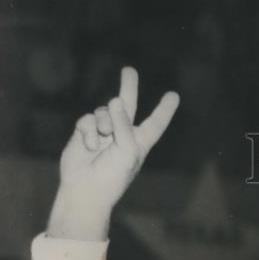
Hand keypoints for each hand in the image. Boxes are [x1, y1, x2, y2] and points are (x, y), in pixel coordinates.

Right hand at [47, 67, 179, 239]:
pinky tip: (89, 147)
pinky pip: (87, 119)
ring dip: (104, 122)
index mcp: (140, 143)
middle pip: (128, 105)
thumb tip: (115, 101)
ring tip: (102, 139)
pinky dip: (88, 131)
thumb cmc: (113, 176)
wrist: (86, 189)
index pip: (155, 123)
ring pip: (104, 111)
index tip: (173, 95)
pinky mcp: (85, 132)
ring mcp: (103, 133)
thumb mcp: (128, 150)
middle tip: (129, 70)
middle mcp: (123, 135)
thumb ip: (124, 124)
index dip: (164, 110)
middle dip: (128, 87)